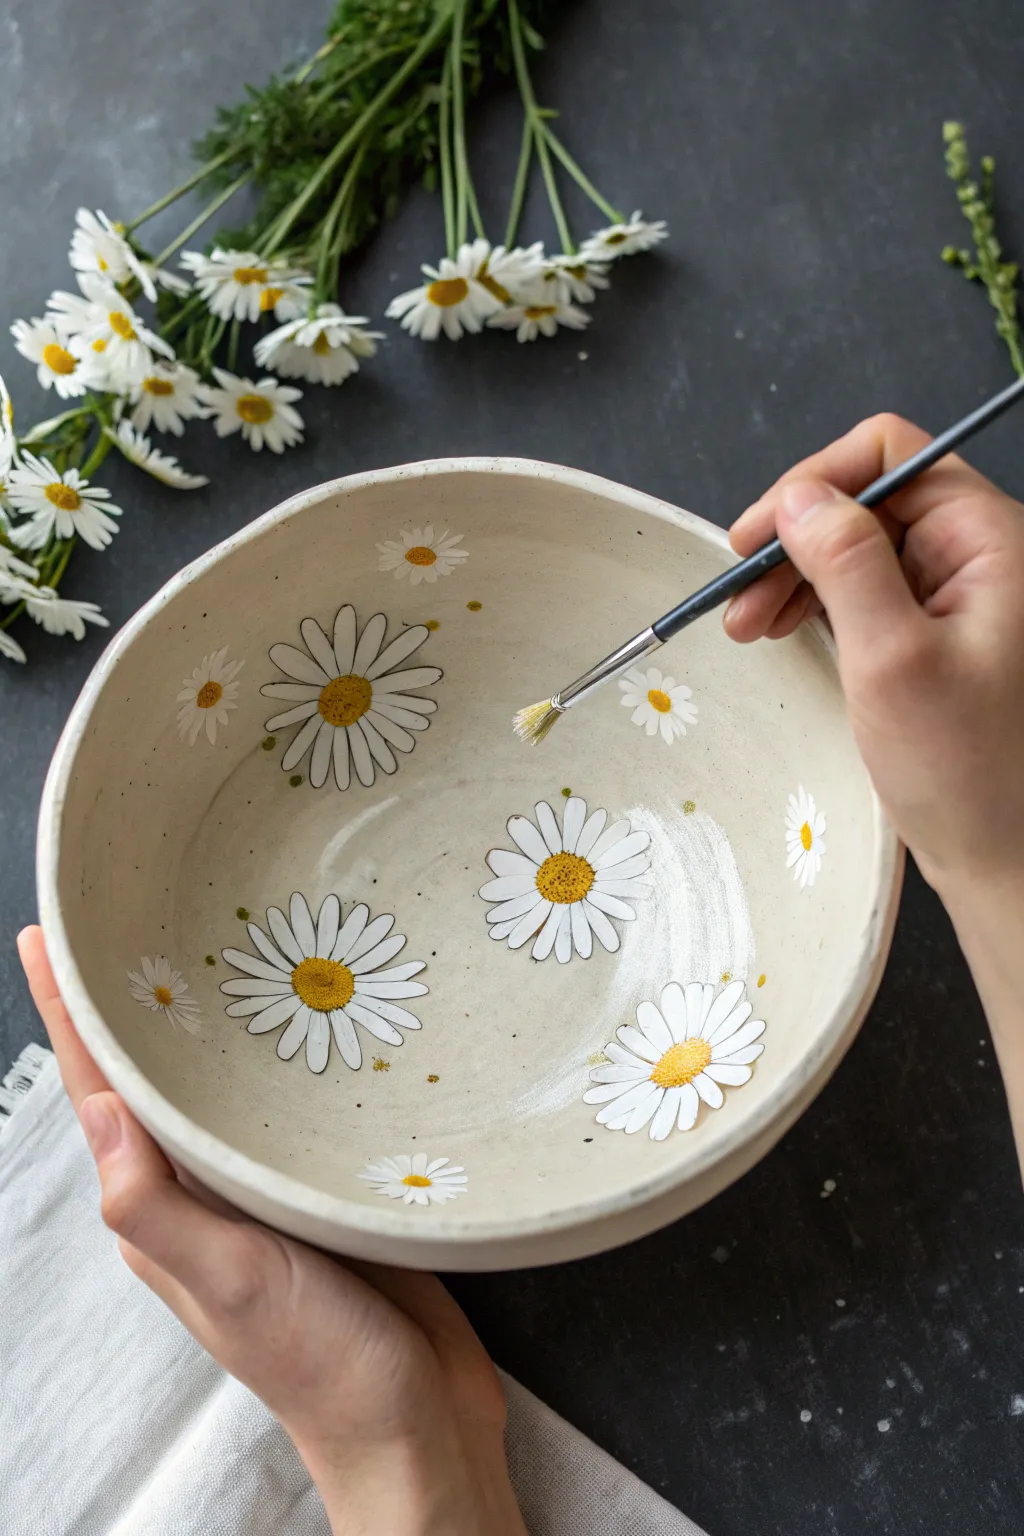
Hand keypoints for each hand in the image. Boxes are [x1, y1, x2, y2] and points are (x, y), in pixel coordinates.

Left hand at [18, 926, 525, 1535]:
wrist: (417, 1423)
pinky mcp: (324, 1187)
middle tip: (117, 919)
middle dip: (126, 1004)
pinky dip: (277, 1058)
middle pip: (151, 1079)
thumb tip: (98, 1110)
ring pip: (218, 1087)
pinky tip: (302, 1020)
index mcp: (165, 1212)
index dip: (70, 1016)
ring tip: (200, 946)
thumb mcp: (230, 1282)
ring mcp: (265, 1191)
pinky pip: (285, 1108)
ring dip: (200, 1022)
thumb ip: (156, 1206)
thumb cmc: (321, 1362)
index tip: (46, 939)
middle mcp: (205, 1193)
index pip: (101, 1095)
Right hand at [723, 411, 1023, 899]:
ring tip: (748, 625)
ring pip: (860, 546)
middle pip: (869, 500)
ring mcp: (958, 593)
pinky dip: (818, 604)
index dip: (814, 484)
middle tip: (739, 596)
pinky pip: (868, 589)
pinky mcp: (936, 630)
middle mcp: (979, 556)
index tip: (755, 537)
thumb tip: (798, 498)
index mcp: (990, 542)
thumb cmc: (969, 774)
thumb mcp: (892, 660)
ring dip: (796, 574)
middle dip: (795, 539)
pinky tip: (781, 631)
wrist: (1005, 857)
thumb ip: (848, 564)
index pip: (891, 457)